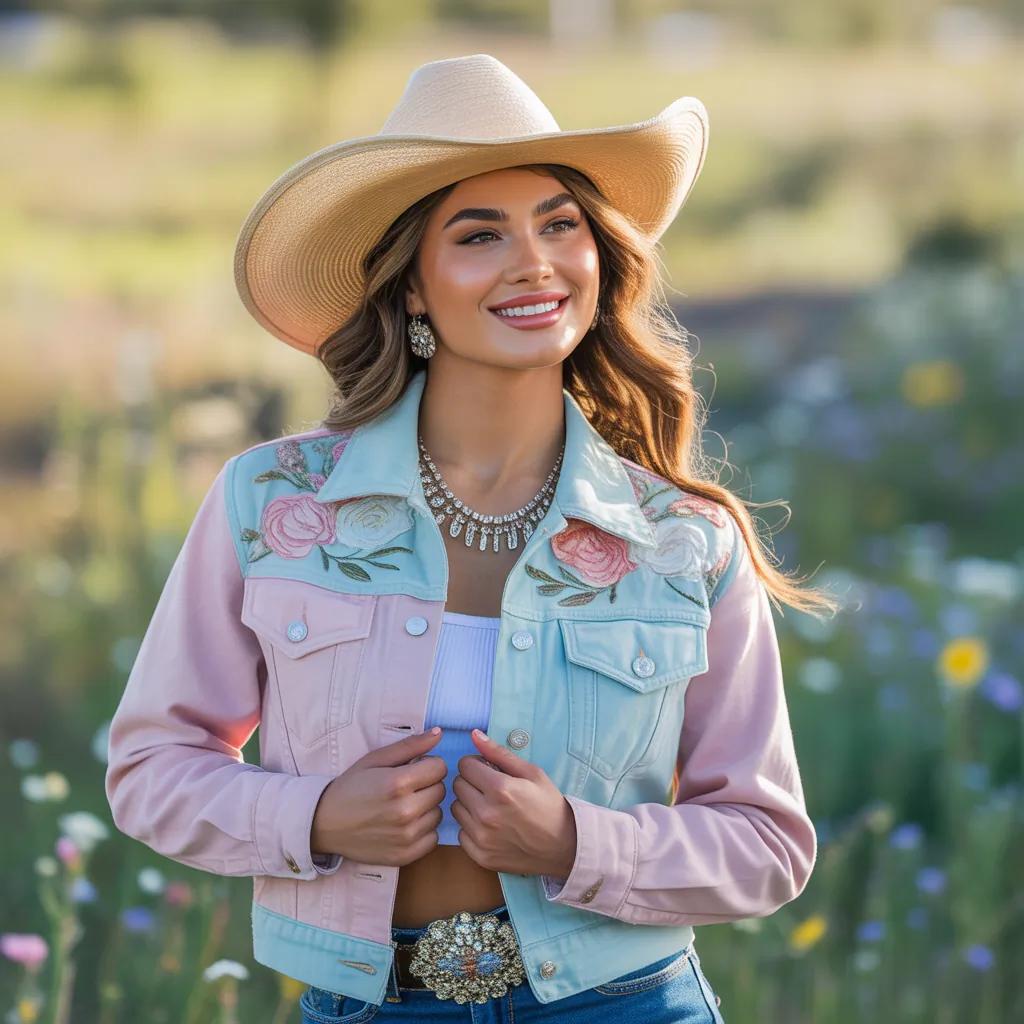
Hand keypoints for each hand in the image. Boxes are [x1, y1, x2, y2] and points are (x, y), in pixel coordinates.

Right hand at [310, 728, 446, 865]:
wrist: (325, 824)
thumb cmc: (351, 787)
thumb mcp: (375, 759)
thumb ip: (410, 745)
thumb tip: (439, 733)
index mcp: (398, 783)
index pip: (439, 767)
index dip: (427, 765)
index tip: (412, 769)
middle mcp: (405, 811)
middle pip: (441, 790)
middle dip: (428, 785)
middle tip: (406, 788)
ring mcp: (406, 836)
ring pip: (438, 814)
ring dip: (426, 808)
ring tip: (403, 807)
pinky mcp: (406, 855)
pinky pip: (433, 838)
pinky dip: (423, 831)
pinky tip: (404, 825)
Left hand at [451, 729, 576, 877]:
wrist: (563, 845)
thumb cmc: (549, 804)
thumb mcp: (531, 772)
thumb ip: (499, 753)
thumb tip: (474, 735)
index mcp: (500, 789)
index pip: (464, 765)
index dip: (476, 764)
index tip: (488, 770)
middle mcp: (486, 813)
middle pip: (457, 785)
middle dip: (471, 782)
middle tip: (489, 788)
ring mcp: (482, 837)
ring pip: (455, 808)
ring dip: (468, 804)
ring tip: (489, 807)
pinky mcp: (480, 855)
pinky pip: (461, 833)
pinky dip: (471, 827)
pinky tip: (490, 827)